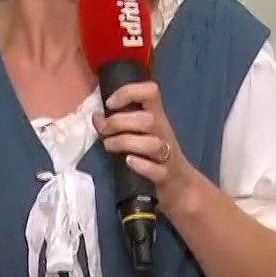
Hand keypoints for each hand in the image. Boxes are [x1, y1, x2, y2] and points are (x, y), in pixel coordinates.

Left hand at [93, 81, 200, 205]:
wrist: (178, 184)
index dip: (129, 92)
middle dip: (119, 123)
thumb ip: (118, 124)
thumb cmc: (152, 154)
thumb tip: (96, 117)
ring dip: (125, 142)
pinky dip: (141, 165)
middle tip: (103, 131)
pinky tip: (128, 162)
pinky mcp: (166, 175)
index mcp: (157, 116)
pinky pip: (156, 169)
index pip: (150, 92)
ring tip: (109, 146)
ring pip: (152, 144)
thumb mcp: (140, 133)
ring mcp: (166, 154)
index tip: (109, 103)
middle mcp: (163, 131)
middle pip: (147, 120)